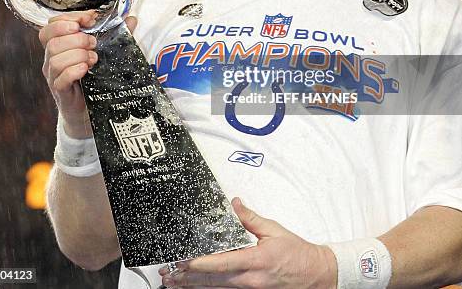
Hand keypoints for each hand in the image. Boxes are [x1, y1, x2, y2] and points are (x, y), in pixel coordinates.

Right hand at [39, 10, 136, 137]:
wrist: (90, 109)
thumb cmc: (94, 77)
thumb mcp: (105, 51)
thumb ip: (116, 34)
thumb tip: (132, 19)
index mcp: (59, 44)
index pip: (51, 25)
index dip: (68, 19)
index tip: (90, 20)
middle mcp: (51, 58)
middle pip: (52, 40)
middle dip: (77, 38)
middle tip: (94, 44)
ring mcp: (53, 75)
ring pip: (55, 58)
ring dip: (78, 54)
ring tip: (94, 59)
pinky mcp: (60, 91)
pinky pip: (60, 78)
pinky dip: (74, 70)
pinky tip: (87, 70)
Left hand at [159, 198, 336, 288]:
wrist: (316, 275)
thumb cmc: (297, 253)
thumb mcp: (273, 230)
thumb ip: (250, 218)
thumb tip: (233, 203)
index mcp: (255, 261)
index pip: (221, 264)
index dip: (200, 264)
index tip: (183, 261)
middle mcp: (250, 280)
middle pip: (213, 281)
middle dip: (188, 278)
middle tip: (168, 274)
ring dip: (193, 287)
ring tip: (174, 284)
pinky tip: (196, 288)